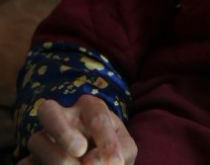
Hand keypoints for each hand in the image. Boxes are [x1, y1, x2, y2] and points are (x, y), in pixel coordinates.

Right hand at [16, 94, 136, 164]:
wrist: (98, 164)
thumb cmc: (113, 154)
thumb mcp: (124, 150)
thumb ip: (117, 151)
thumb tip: (92, 162)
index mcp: (89, 108)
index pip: (96, 113)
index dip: (105, 137)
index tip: (114, 161)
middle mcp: (63, 118)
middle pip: (48, 110)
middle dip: (62, 130)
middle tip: (80, 150)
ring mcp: (44, 139)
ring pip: (36, 140)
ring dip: (55, 158)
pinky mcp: (32, 161)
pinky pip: (26, 163)